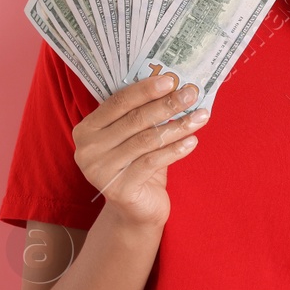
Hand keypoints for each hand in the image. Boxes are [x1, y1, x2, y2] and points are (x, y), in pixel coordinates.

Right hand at [71, 74, 208, 229]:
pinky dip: (175, 150)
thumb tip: (174, 84)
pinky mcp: (119, 189)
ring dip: (178, 125)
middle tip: (192, 93)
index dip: (145, 89)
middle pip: (134, 119)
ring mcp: (100, 170)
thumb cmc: (138, 164)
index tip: (172, 79)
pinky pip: (153, 162)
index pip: (118, 102)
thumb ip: (143, 113)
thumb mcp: (135, 136)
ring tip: (202, 115)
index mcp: (87, 129)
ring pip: (147, 140)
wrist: (136, 209)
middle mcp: (87, 149)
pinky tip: (193, 141)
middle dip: (167, 104)